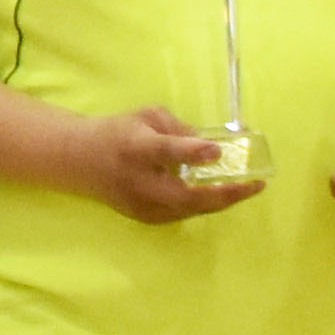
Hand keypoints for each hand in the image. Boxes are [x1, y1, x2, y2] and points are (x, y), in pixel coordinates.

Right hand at [79, 106, 273, 225]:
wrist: (80, 160)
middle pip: (185, 196)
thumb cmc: (117, 132)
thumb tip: (212, 147)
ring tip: (245, 189)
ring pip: (189, 209)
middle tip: (255, 184)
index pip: (165, 151)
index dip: (192, 152)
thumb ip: (179, 129)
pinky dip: (202, 204)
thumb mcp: (147, 117)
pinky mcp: (144, 217)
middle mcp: (138, 181)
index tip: (219, 150)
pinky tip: (217, 194)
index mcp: (136, 148)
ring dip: (220, 201)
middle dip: (225, 194)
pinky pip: (182, 213)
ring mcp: (141, 205)